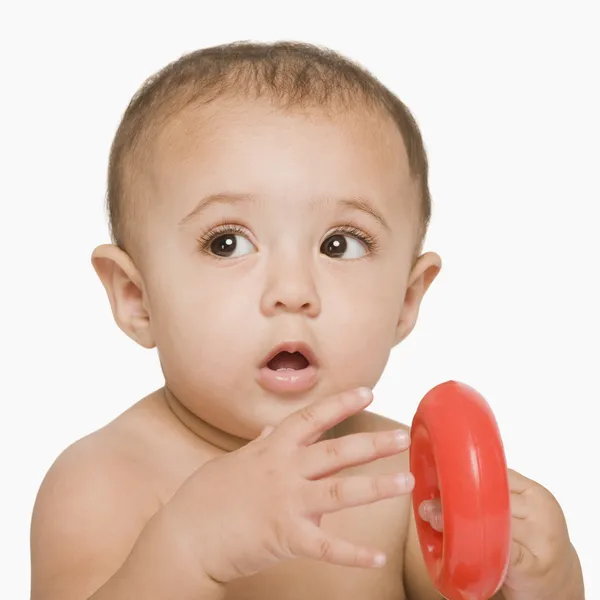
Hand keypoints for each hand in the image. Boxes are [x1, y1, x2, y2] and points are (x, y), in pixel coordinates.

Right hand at [163, 388, 413, 584]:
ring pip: (340, 491)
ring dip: (376, 486)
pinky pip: (326, 547)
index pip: (312, 418)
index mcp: (272, 449)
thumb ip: (257, 446)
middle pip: (336, 451)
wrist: (184, 536)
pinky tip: (377, 557)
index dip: (341, 403)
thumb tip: (268, 429)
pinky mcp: (284, 536)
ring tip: (406, 482)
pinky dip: (353, 554)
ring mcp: (285, 502)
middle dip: (373, 443)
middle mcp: (283, 470)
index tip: (368, 391)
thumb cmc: (205, 498)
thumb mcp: (233, 462)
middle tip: (405, 436)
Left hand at [419, 469, 583, 599]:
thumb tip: (433, 480)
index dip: (461, 475)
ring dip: (456, 521)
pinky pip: (499, 550)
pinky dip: (473, 547)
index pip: (494, 473)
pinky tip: (455, 546)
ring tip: (431, 518)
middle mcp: (542, 510)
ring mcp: (542, 537)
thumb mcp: (514, 514)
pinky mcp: (535, 566)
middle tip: (425, 504)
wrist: (558, 588)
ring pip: (492, 521)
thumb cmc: (526, 546)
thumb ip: (487, 497)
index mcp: (534, 492)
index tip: (435, 478)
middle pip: (491, 496)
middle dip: (454, 498)